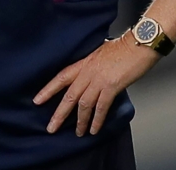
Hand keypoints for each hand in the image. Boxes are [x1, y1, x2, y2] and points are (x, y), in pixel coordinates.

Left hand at [33, 33, 159, 136]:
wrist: (139, 43)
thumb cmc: (123, 46)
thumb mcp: (100, 52)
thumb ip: (91, 64)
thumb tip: (89, 73)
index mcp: (84, 62)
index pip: (61, 77)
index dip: (48, 90)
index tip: (37, 101)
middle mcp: (88, 72)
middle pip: (69, 96)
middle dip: (59, 114)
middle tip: (51, 128)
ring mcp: (99, 79)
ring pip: (83, 104)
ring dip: (80, 121)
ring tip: (78, 133)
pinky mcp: (112, 86)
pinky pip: (101, 107)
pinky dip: (97, 120)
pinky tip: (94, 129)